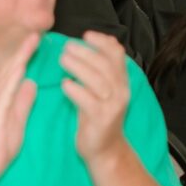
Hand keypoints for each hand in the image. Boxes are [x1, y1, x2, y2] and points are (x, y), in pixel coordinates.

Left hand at [60, 31, 129, 163]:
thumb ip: (101, 71)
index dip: (103, 42)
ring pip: (97, 79)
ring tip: (62, 60)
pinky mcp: (101, 119)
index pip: (117, 55)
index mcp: (122, 82)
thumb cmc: (98, 117)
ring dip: (79, 66)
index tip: (86, 35)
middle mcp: (121, 91)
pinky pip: (87, 100)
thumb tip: (97, 44)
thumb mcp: (104, 92)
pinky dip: (75, 89)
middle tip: (67, 46)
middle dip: (86, 52)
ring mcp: (112, 106)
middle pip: (106, 64)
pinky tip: (64, 84)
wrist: (105, 151)